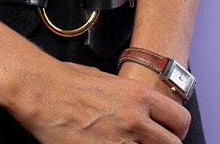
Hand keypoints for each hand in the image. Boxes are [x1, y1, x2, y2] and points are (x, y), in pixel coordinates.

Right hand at [6, 59, 190, 143]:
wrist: (39, 91)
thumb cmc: (65, 81)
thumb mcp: (108, 81)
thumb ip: (131, 99)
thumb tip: (140, 111)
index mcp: (138, 96)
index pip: (180, 119)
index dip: (177, 129)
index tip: (171, 132)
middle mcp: (134, 120)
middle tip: (151, 143)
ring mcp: (118, 142)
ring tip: (127, 143)